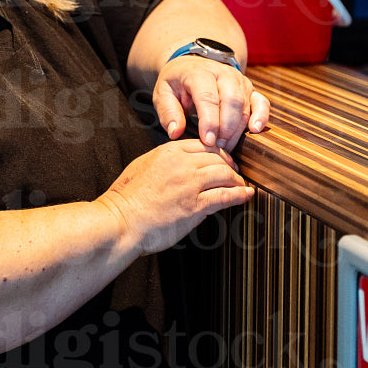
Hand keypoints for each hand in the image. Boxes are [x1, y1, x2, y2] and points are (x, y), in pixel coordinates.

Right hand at [99, 140, 253, 255]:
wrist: (120, 221)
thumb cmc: (125, 199)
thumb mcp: (142, 167)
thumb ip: (164, 162)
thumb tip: (181, 164)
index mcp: (168, 152)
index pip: (202, 145)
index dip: (217, 153)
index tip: (223, 160)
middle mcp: (181, 164)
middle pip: (217, 158)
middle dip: (230, 165)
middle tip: (236, 173)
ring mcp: (189, 185)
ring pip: (225, 174)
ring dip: (237, 180)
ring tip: (242, 186)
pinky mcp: (194, 206)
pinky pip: (225, 196)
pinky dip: (240, 195)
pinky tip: (246, 195)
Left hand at [152, 55, 270, 150]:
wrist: (192, 64)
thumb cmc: (177, 82)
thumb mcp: (163, 93)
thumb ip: (168, 112)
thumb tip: (175, 132)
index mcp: (199, 72)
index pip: (208, 97)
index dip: (209, 121)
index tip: (207, 141)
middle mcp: (222, 73)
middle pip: (231, 100)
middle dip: (225, 128)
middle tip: (216, 147)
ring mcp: (238, 80)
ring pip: (245, 104)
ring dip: (238, 129)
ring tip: (226, 147)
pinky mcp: (249, 89)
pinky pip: (261, 102)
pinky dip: (261, 116)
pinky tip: (255, 130)